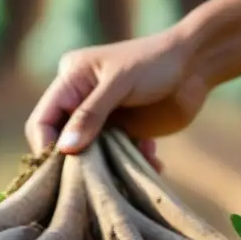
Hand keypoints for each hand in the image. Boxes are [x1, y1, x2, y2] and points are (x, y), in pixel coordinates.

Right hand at [23, 26, 208, 169]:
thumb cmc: (156, 62)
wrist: (198, 63)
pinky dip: (131, 163)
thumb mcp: (119, 83)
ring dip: (110, 165)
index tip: (63, 168)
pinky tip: (153, 157)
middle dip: (79, 161)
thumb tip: (64, 148)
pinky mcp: (125, 131)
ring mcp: (103, 117)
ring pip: (91, 154)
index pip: (42, 120)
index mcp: (71, 80)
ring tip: (134, 161)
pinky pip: (116, 157)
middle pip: (63, 142)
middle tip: (98, 177)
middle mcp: (81, 100)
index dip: (47, 145)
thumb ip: (91, 114)